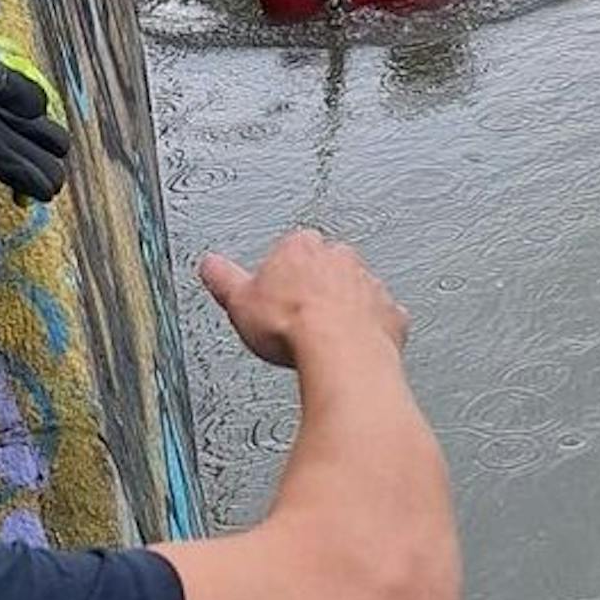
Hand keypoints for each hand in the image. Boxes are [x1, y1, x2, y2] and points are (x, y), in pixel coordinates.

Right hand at [200, 230, 409, 369]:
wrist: (340, 351)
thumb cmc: (293, 325)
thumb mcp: (239, 301)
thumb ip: (222, 278)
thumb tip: (209, 265)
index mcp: (302, 247)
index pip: (289, 250)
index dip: (280, 276)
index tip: (273, 296)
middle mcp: (340, 259)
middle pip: (325, 268)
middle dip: (314, 289)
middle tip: (297, 319)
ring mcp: (368, 285)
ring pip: (355, 292)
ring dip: (343, 310)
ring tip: (323, 340)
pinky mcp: (389, 314)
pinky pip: (380, 320)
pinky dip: (370, 332)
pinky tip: (353, 350)